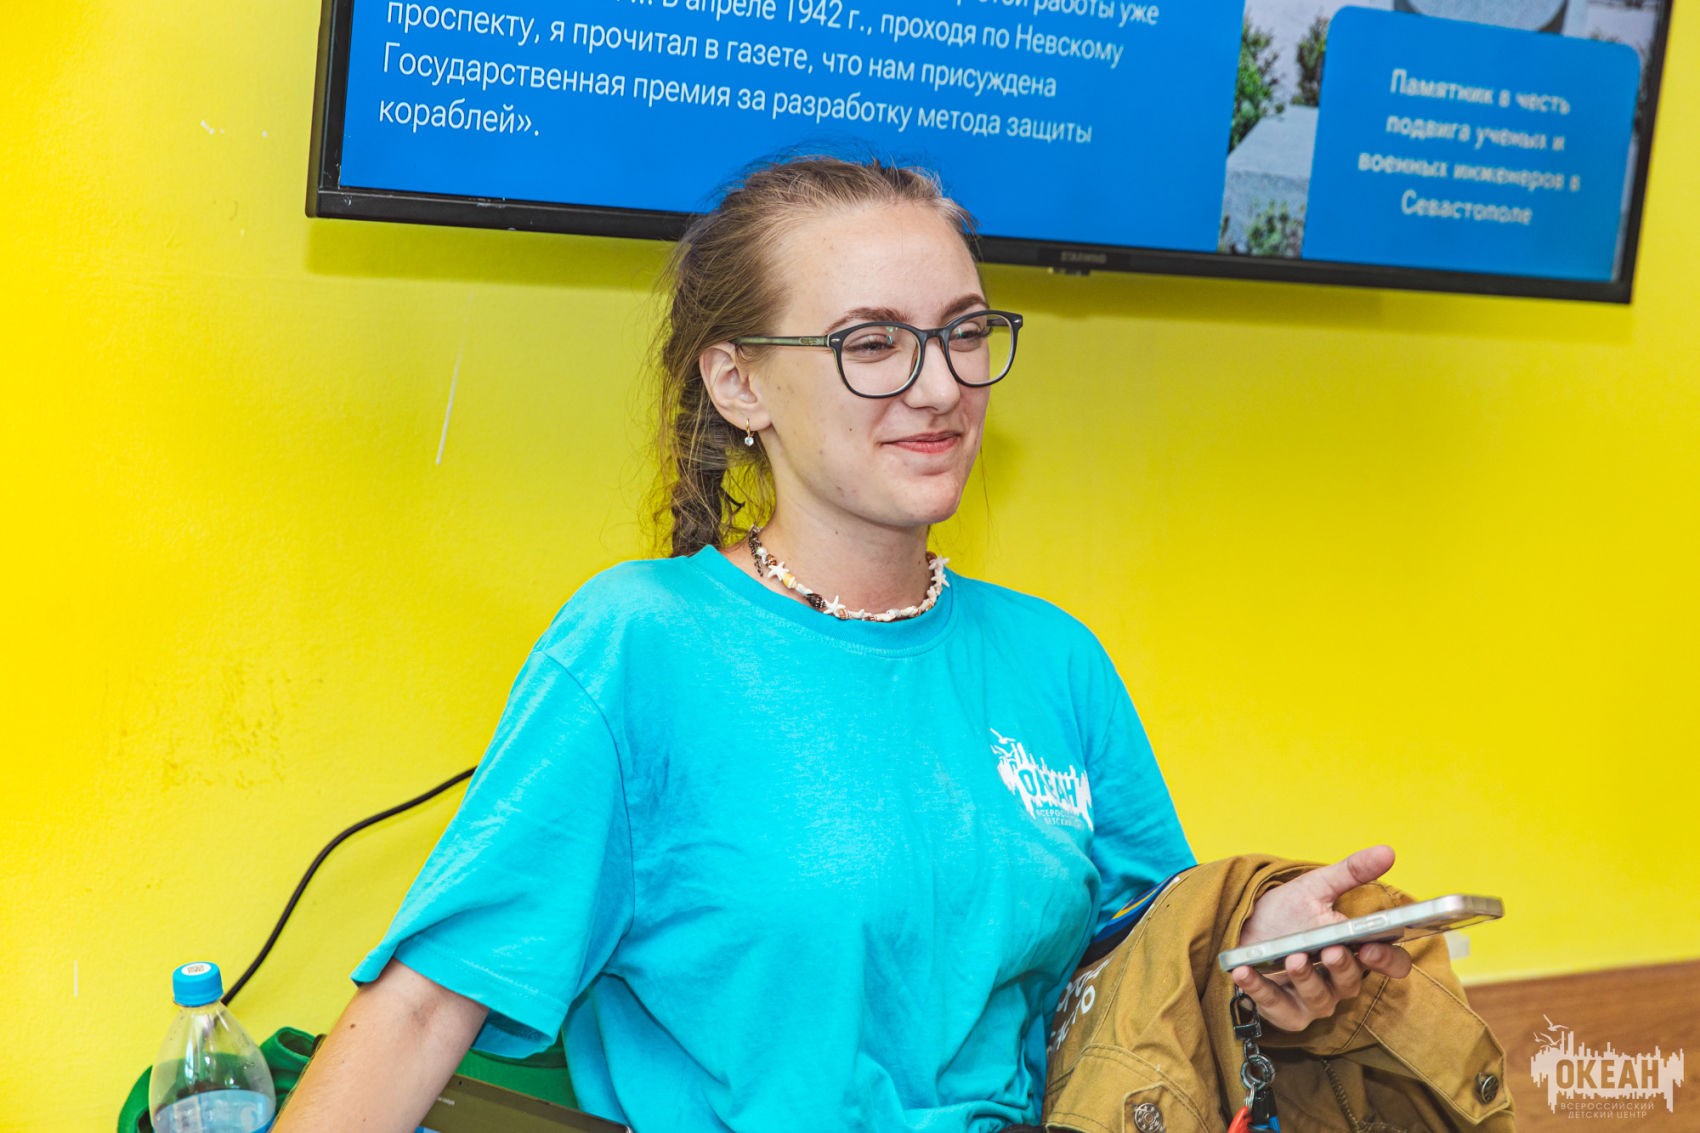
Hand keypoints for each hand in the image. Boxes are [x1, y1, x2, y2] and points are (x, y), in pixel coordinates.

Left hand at [1230, 845, 1413, 1030]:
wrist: (1246, 927)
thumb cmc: (1287, 913)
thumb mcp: (1316, 888)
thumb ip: (1351, 872)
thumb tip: (1387, 851)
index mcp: (1356, 951)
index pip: (1390, 964)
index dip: (1386, 960)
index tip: (1371, 947)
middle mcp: (1340, 980)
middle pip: (1353, 983)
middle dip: (1342, 967)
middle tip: (1330, 949)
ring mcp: (1314, 999)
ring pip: (1320, 1000)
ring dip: (1306, 980)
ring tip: (1293, 958)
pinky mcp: (1285, 1011)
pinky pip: (1276, 1008)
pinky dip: (1259, 990)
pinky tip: (1244, 972)